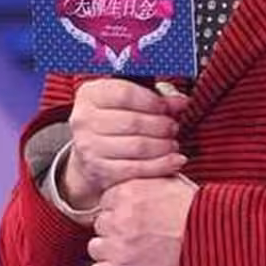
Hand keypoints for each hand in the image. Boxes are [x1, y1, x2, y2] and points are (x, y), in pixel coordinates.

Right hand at [59, 79, 188, 210]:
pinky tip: (174, 161)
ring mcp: (88, 147)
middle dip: (161, 125)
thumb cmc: (116, 119)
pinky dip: (161, 166)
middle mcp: (83, 119)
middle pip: (133, 122)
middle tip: (174, 127)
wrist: (92, 151)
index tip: (168, 108)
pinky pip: (136, 170)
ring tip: (173, 143)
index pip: (125, 94)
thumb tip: (182, 102)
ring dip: (163, 146)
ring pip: (137, 147)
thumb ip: (158, 98)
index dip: (153, 101)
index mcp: (90, 94)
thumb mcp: (132, 100)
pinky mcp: (98, 171)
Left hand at [87, 175, 198, 265]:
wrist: (211, 241)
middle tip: (139, 236)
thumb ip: (147, 176)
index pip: (107, 201)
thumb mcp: (171, 181)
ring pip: (96, 247)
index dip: (120, 210)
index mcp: (128, 191)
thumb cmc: (195, 210)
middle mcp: (120, 216)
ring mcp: (119, 244)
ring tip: (135, 252)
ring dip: (111, 251)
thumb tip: (140, 168)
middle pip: (101, 223)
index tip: (137, 218)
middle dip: (116, 230)